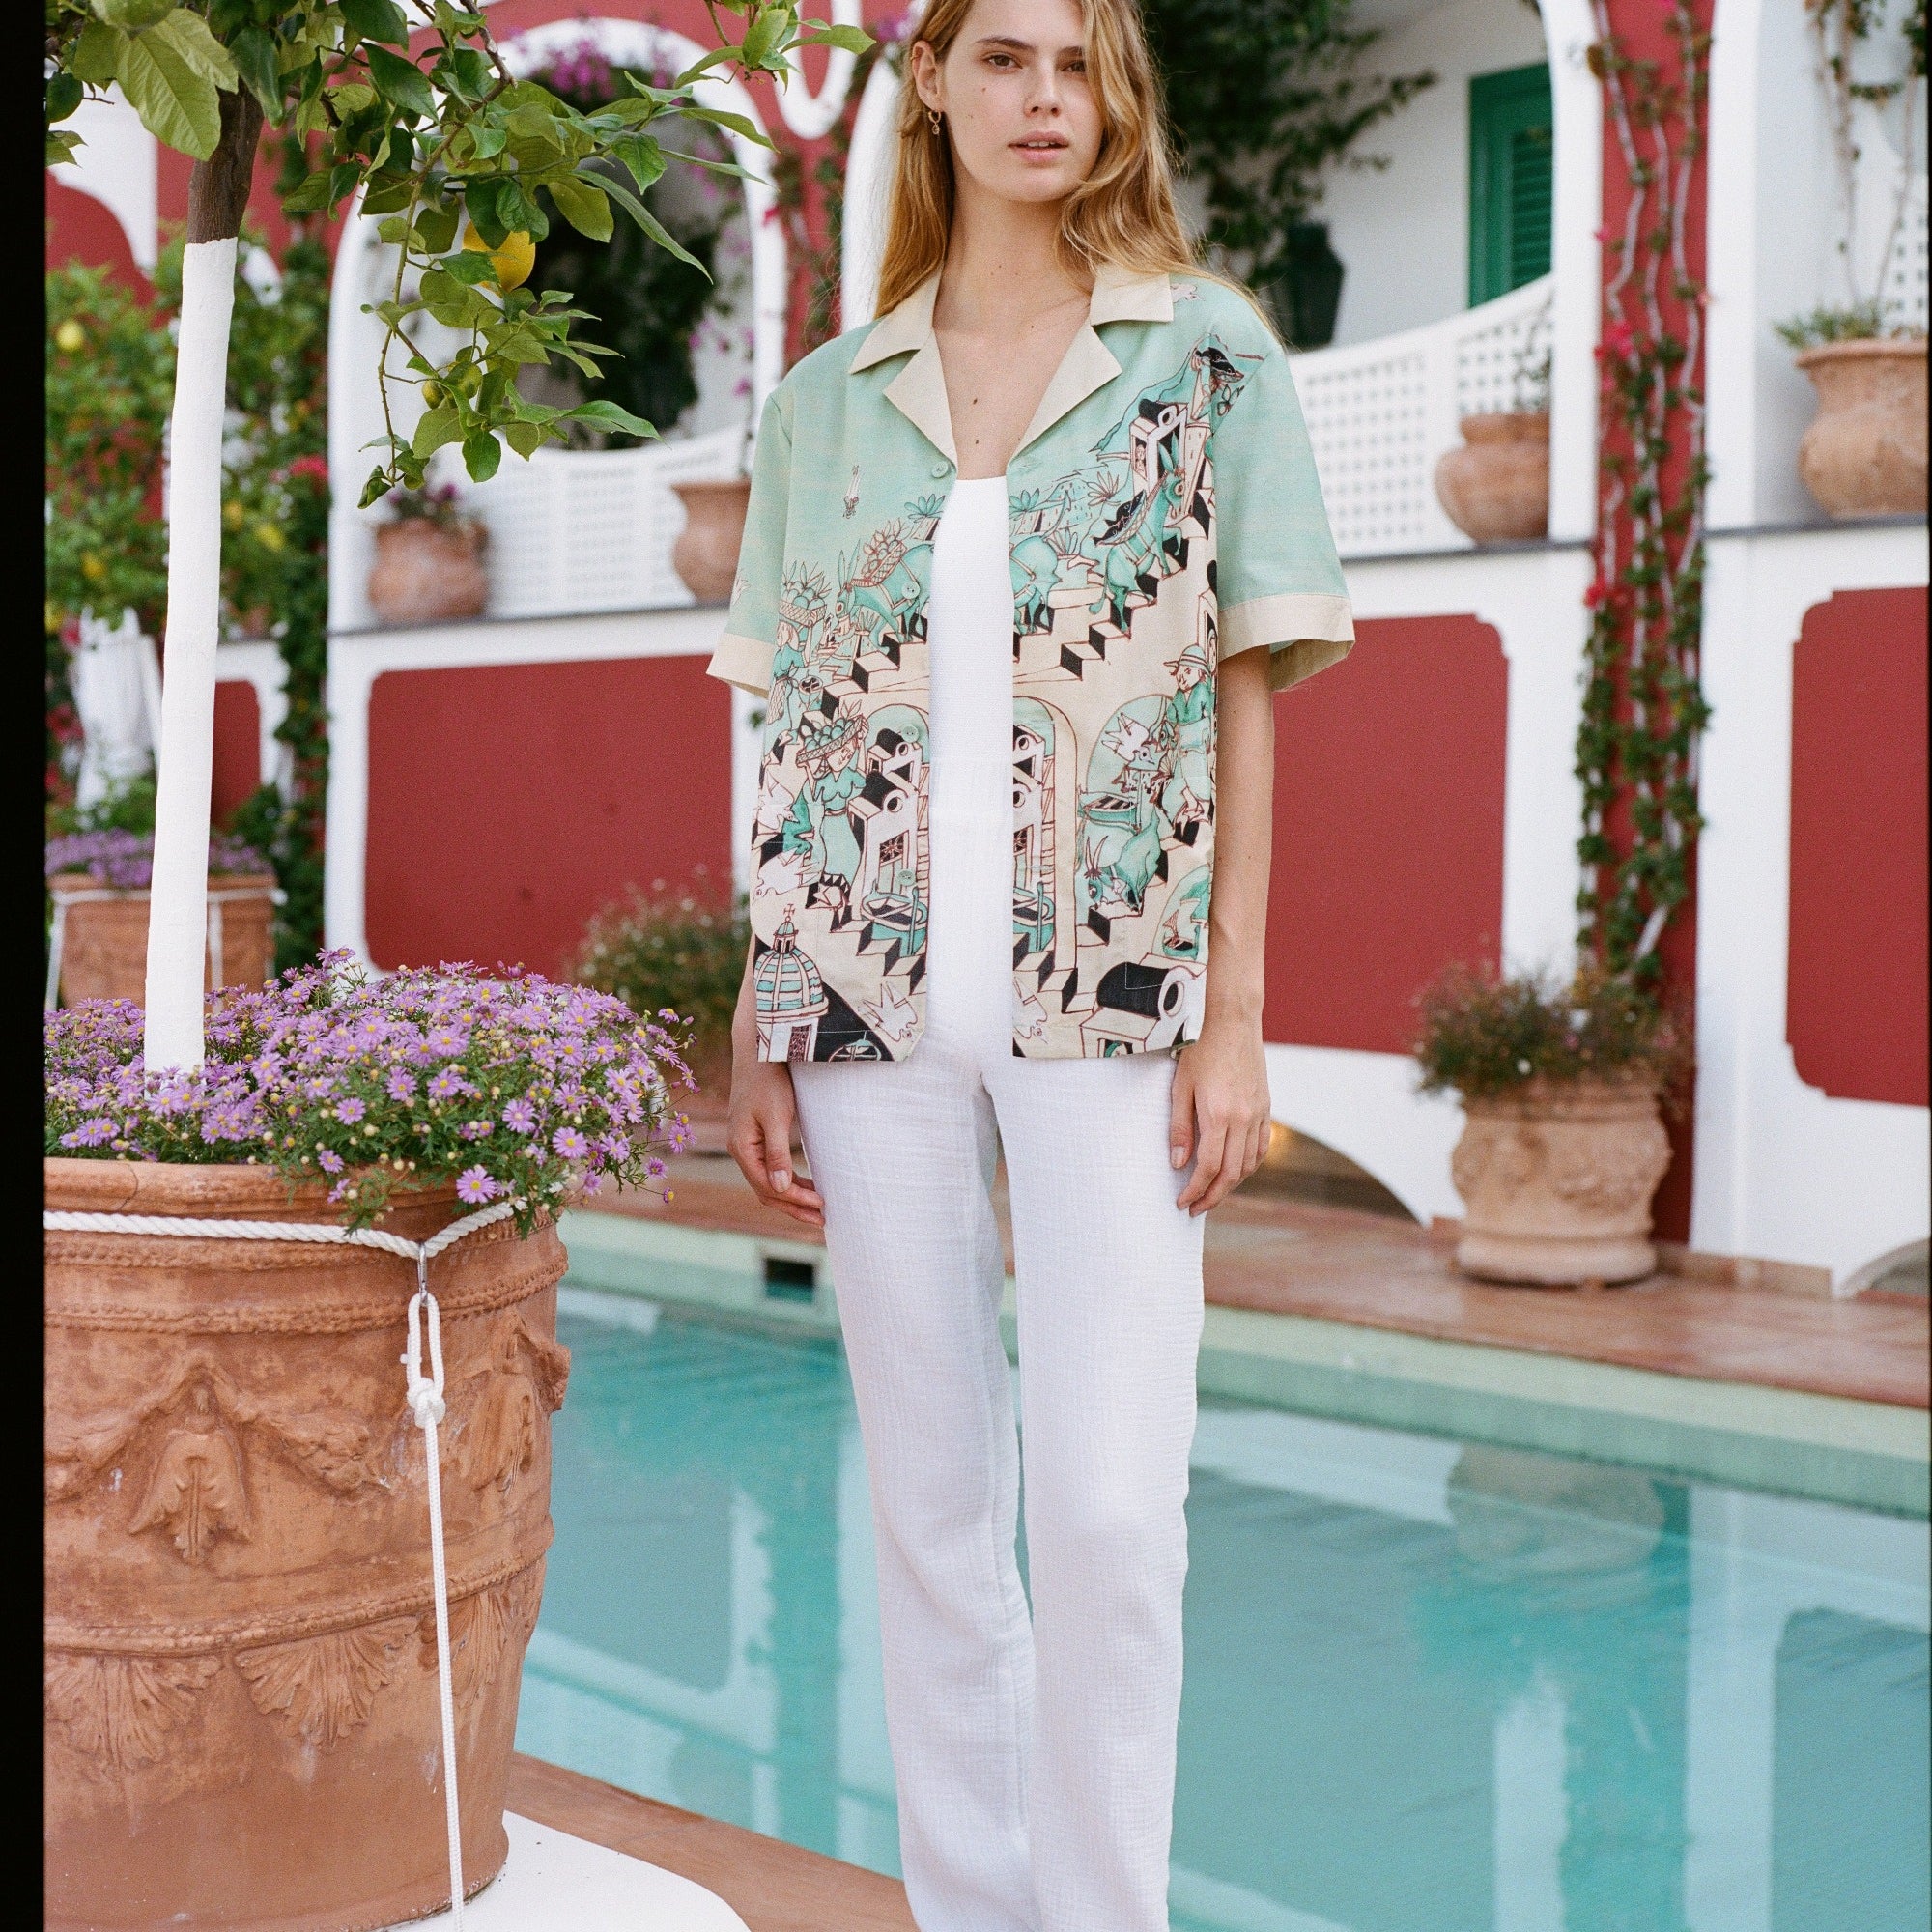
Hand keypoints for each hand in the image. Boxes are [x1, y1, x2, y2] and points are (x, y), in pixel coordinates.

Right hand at [727, 1052, 825, 1228]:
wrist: (758, 1051)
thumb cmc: (768, 1080)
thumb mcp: (776, 1116)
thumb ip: (777, 1153)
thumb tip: (779, 1187)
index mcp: (741, 1148)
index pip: (768, 1186)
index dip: (794, 1199)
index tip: (821, 1204)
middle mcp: (740, 1151)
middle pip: (766, 1191)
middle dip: (794, 1207)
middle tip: (822, 1220)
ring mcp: (746, 1145)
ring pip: (767, 1182)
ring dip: (791, 1197)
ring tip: (817, 1209)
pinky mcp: (755, 1138)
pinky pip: (769, 1168)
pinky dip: (787, 1181)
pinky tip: (805, 1185)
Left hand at [1170, 1018, 1272, 1216]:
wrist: (1234, 1024)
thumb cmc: (1201, 1051)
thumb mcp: (1180, 1087)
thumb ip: (1179, 1127)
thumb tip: (1178, 1163)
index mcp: (1219, 1115)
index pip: (1209, 1167)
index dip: (1196, 1190)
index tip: (1183, 1202)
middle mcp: (1243, 1119)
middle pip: (1231, 1173)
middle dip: (1212, 1196)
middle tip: (1196, 1208)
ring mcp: (1258, 1115)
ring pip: (1249, 1164)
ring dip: (1232, 1185)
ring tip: (1213, 1193)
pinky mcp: (1266, 1108)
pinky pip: (1261, 1148)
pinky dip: (1250, 1166)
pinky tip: (1237, 1171)